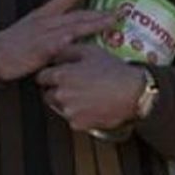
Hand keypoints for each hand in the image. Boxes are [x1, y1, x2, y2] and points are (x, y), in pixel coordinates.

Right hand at [0, 0, 113, 82]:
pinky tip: (76, 39)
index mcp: (44, 15)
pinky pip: (55, 45)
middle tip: (120, 10)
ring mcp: (44, 35)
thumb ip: (53, 30)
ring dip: (93, 24)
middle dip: (100, 13)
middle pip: (78, 14)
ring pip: (73, 27)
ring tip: (110, 21)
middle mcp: (47, 21)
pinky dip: (66, 42)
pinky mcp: (39, 50)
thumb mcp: (33, 30)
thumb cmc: (14, 45)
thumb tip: (70, 33)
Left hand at [35, 45, 149, 133]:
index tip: (57, 74)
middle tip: (73, 85)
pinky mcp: (78, 124)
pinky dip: (78, 113)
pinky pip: (72, 118)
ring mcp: (69, 111)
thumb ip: (67, 50)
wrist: (133, 93)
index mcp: (61, 76)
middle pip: (47, 94)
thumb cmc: (113, 70)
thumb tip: (55, 53)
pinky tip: (91, 105)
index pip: (41, 77)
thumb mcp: (90, 51)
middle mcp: (61, 95)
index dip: (49, 75)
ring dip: (66, 102)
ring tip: (85, 94)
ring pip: (59, 107)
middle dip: (56, 90)